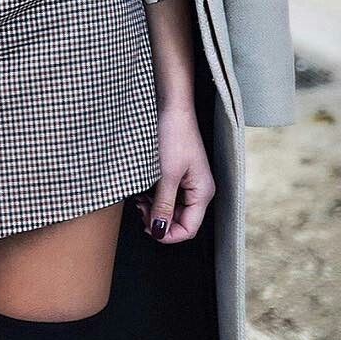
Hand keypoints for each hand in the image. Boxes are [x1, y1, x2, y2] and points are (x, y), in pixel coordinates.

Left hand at [132, 102, 215, 242]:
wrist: (169, 105)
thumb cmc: (173, 135)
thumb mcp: (166, 174)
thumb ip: (163, 205)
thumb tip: (159, 232)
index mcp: (202, 193)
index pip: (189, 229)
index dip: (168, 234)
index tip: (147, 228)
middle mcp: (197, 190)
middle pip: (179, 220)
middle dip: (158, 219)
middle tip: (139, 209)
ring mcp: (186, 181)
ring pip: (169, 208)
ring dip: (152, 207)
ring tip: (138, 197)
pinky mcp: (175, 172)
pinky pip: (164, 194)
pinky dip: (152, 195)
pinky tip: (140, 188)